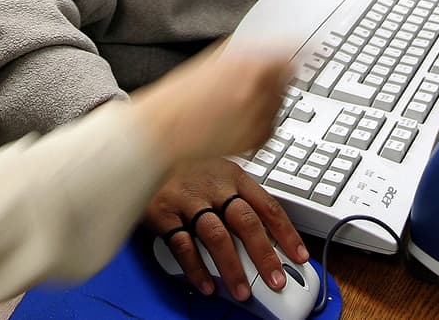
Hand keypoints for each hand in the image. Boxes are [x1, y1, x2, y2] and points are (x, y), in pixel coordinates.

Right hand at [128, 42, 289, 176]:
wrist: (160, 132)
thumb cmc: (178, 98)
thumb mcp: (211, 63)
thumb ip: (243, 55)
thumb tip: (268, 48)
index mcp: (245, 62)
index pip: (288, 53)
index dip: (295, 52)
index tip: (303, 51)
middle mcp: (256, 88)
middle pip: (287, 79)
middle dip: (276, 80)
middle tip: (253, 85)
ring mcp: (257, 115)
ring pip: (278, 105)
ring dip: (267, 103)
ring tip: (235, 107)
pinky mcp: (254, 140)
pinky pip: (269, 129)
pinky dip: (259, 125)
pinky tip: (234, 124)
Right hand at [143, 160, 307, 298]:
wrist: (139, 146)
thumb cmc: (182, 164)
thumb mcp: (215, 167)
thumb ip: (237, 191)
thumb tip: (264, 225)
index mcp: (232, 174)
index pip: (267, 206)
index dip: (286, 233)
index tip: (299, 255)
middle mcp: (213, 185)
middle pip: (246, 222)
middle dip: (265, 255)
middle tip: (276, 280)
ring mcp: (187, 198)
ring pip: (216, 236)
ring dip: (232, 268)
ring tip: (242, 291)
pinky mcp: (162, 212)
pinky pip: (182, 244)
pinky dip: (195, 268)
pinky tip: (206, 285)